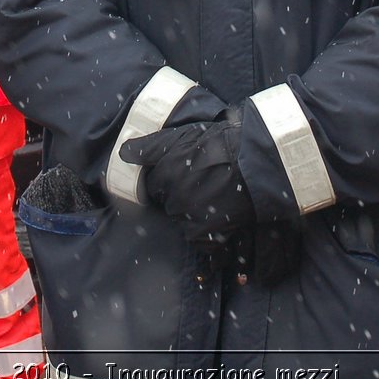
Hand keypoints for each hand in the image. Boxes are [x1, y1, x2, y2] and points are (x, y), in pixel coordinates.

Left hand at [119, 111, 253, 241]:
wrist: (255, 160)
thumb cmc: (221, 143)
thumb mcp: (181, 135)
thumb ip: (148, 147)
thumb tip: (123, 154)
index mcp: (163, 172)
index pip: (153, 185)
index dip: (167, 181)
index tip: (182, 177)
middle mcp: (172, 195)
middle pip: (169, 204)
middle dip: (182, 197)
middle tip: (204, 185)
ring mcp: (188, 215)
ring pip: (184, 221)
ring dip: (196, 216)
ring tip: (217, 199)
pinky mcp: (206, 232)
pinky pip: (202, 243)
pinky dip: (212, 239)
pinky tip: (223, 224)